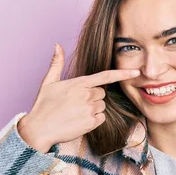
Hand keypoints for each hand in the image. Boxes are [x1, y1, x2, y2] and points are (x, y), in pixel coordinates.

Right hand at [17, 43, 139, 152]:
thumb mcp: (48, 82)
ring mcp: (90, 109)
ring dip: (92, 109)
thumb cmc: (43, 105)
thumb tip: (57, 45)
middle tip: (76, 103)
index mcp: (79, 83)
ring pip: (101, 106)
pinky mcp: (91, 123)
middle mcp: (86, 95)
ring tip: (75, 112)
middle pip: (102, 93)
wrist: (39, 129)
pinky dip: (93, 120)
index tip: (136, 72)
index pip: (106, 76)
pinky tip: (79, 121)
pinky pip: (100, 119)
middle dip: (93, 97)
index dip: (122, 74)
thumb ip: (57, 63)